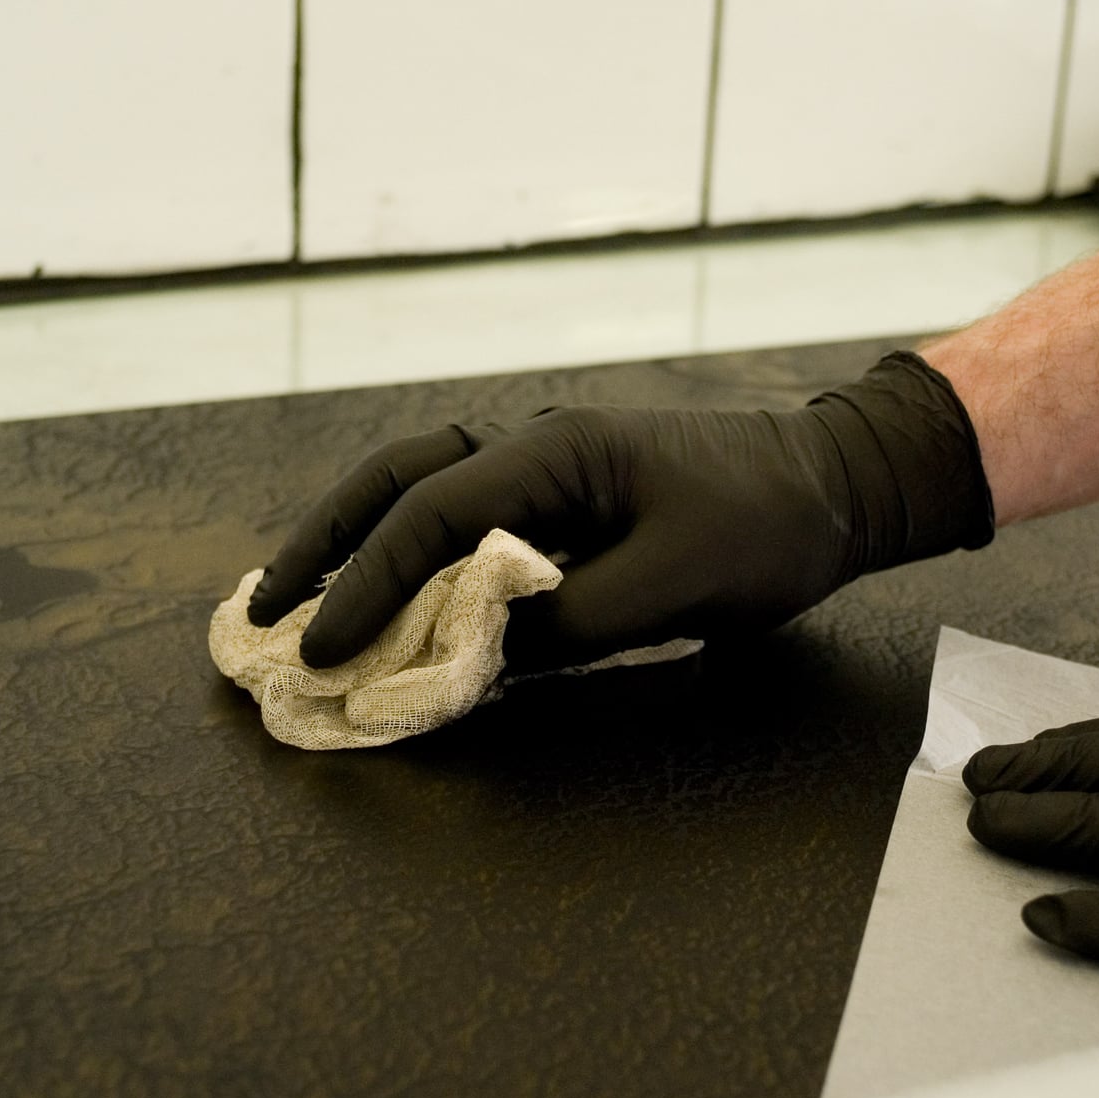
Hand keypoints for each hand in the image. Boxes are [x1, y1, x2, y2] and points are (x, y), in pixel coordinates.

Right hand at [247, 352, 992, 672]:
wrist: (837, 485)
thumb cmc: (768, 526)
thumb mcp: (676, 582)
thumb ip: (572, 617)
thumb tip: (480, 652)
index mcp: (555, 451)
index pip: (432, 517)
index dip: (368, 586)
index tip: (324, 650)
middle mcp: (533, 445)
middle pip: (397, 482)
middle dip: (324, 546)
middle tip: (262, 614)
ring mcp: (543, 467)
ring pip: (419, 492)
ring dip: (354, 543)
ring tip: (296, 600)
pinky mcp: (561, 499)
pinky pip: (464, 520)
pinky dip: (410, 554)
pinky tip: (385, 596)